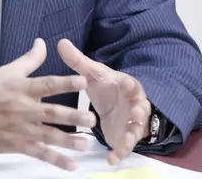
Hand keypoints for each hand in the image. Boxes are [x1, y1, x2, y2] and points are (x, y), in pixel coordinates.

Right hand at [0, 38, 96, 171]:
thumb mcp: (7, 71)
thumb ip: (29, 60)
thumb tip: (42, 42)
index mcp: (22, 89)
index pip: (47, 84)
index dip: (65, 83)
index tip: (83, 81)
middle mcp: (25, 109)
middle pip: (52, 113)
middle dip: (72, 116)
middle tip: (91, 119)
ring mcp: (23, 129)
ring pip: (49, 135)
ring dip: (69, 141)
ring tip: (86, 143)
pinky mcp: (19, 145)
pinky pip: (40, 153)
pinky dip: (56, 160)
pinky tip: (71, 165)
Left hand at [57, 39, 151, 164]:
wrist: (116, 104)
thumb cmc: (106, 87)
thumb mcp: (93, 74)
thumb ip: (78, 61)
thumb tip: (61, 42)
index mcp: (126, 86)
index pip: (132, 84)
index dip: (130, 85)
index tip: (126, 84)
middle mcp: (133, 104)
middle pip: (140, 107)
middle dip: (139, 111)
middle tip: (136, 113)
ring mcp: (132, 122)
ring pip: (136, 129)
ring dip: (132, 135)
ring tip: (126, 141)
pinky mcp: (125, 136)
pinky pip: (125, 146)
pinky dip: (120, 152)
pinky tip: (112, 159)